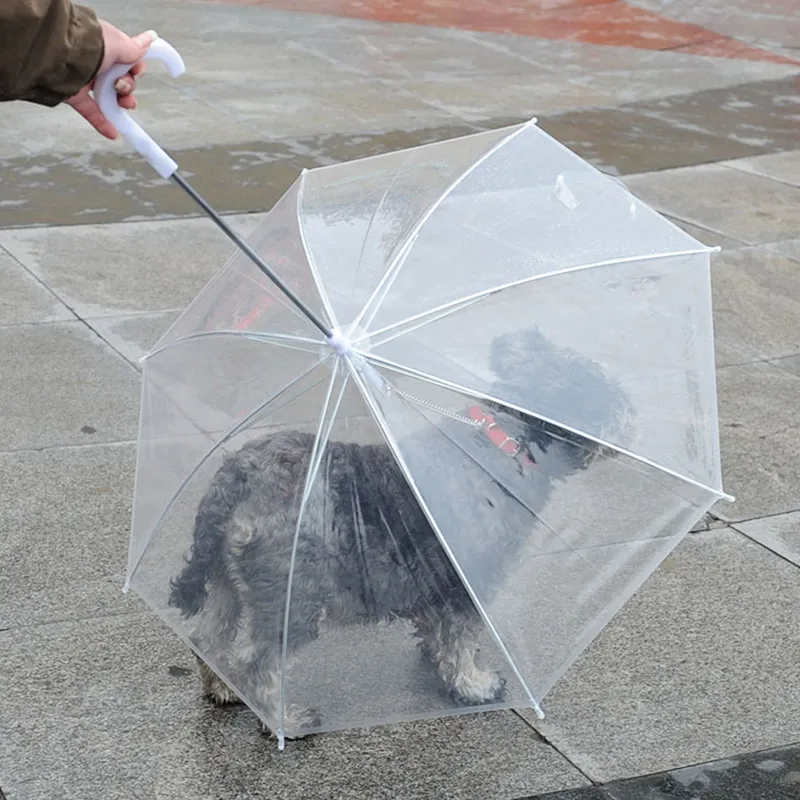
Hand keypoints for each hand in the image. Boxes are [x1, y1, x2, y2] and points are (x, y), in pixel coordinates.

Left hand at [65, 24, 156, 138]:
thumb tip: (149, 41)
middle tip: (122, 86)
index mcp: (104, 46)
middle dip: (127, 87)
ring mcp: (84, 79)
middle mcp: (94, 62)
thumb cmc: (88, 45)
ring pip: (108, 96)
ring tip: (124, 104)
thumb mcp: (119, 44)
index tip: (136, 71)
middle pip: (119, 81)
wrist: (62, 56)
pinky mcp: (74, 95)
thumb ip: (134, 48)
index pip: (126, 61)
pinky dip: (102, 122)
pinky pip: (91, 111)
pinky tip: (113, 132)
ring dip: (121, 103)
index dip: (134, 68)